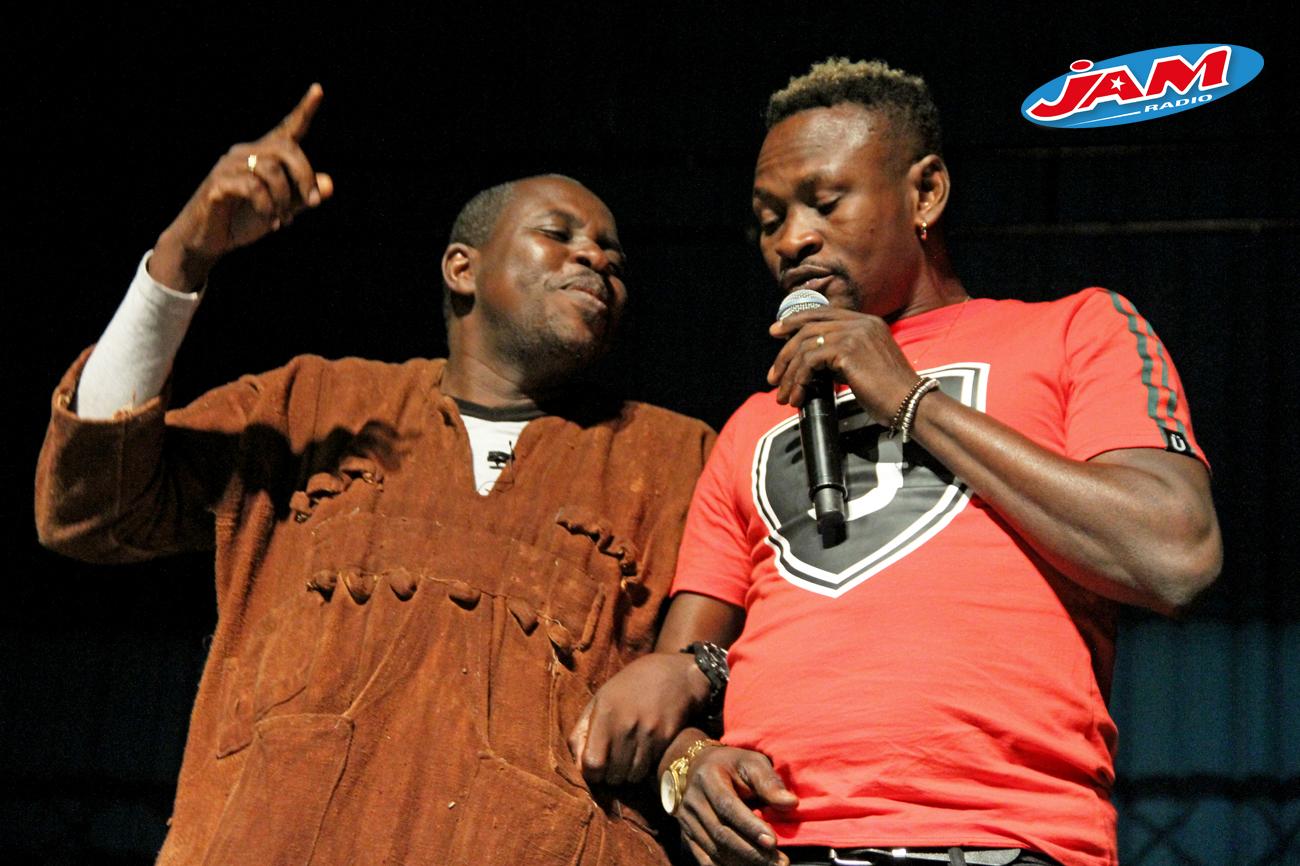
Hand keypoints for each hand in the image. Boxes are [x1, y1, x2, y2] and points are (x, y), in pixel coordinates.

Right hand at [150, 83, 334, 291]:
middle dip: (304, 175)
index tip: (318, 90)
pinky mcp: (218, 183)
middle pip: (286, 148)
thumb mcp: (282, 210)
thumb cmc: (244, 220)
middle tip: (311, 203)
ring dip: (285, 198)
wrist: (209, 241)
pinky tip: (270, 222)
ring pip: (270, 169)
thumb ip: (304, 198)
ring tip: (283, 220)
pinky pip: (251, 187)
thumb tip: (328, 185)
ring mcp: (229, 166)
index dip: (304, 110)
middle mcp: (245, 153)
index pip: (288, 129)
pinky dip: (267, 206)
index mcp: (264, 155)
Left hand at [568, 652, 709, 785]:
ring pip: (632, 777)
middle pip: (613, 775)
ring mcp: (648, 733)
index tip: (595, 768)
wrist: (674, 674)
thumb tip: (577, 765)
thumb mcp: (599, 699)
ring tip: (629, 757)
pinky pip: (650, 769)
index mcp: (605, 713)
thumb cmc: (630, 686)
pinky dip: (645, 767)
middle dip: (610, 775)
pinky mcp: (666, 739)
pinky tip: (644, 752)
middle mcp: (626, 725)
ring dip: (628, 773)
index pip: (592, 764)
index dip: (591, 773)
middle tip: (613, 762)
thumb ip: (581, 731)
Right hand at [676, 745, 797, 865]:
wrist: (698, 768)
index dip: (750, 826)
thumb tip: (791, 803)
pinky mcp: (687, 836)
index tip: (773, 841)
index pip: (727, 806)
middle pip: (720, 833)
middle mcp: (692, 801)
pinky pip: (705, 859)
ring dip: (743, 862)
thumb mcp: (752, 763)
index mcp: (707, 777)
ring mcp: (686, 820)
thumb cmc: (732, 766)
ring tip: (771, 865)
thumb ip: (770, 783)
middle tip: (779, 862)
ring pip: (714, 850)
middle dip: (752, 851)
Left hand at [768, 307, 917, 423]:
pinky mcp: (848, 350)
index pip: (822, 313)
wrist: (911, 403)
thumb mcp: (863, 366)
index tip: (776, 332)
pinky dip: (798, 380)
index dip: (795, 320)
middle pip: (808, 327)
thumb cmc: (889, 393)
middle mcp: (860, 322)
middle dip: (785, 352)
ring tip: (783, 396)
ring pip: (805, 345)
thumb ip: (841, 357)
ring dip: (789, 373)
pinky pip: (809, 360)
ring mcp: (855, 333)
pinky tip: (798, 397)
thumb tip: (811, 364)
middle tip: (772, 375)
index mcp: (867, 322)